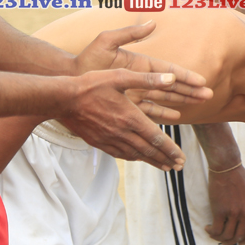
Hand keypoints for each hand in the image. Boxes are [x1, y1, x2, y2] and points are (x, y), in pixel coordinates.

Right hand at [59, 68, 188, 170]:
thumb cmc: (92, 84)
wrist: (62, 99)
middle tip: (179, 167)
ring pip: (135, 155)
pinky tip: (139, 159)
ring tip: (165, 167)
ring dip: (152, 162)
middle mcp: (122, 132)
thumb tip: (172, 77)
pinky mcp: (99, 142)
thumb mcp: (121, 76)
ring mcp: (109, 139)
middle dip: (166, 159)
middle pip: (148, 150)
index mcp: (131, 118)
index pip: (156, 138)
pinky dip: (134, 158)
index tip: (181, 158)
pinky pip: (120, 154)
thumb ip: (147, 79)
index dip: (170, 149)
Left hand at [72, 22, 212, 106]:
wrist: (69, 78)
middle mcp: (142, 78)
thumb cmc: (87, 60)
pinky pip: (149, 110)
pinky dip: (163, 113)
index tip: (201, 81)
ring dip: (182, 101)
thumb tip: (152, 21)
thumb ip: (129, 33)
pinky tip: (176, 116)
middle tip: (209, 94)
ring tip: (199, 104)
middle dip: (190, 90)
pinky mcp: (127, 105)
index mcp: (141, 63)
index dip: (186, 76)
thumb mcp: (106, 41)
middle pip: (172, 85)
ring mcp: (136, 92)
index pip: (169, 71)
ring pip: (165, 98)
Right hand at [205, 164, 244, 244]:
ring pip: (226, 236)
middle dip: (229, 240)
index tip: (239, 242)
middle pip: (239, 237)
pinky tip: (208, 227)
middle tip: (222, 237)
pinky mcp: (221, 211)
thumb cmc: (238, 178)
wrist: (227, 167)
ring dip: (218, 237)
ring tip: (213, 232)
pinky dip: (211, 232)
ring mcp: (234, 213)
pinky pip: (216, 230)